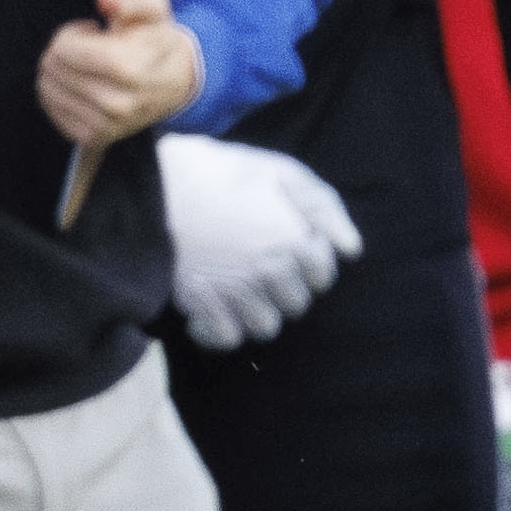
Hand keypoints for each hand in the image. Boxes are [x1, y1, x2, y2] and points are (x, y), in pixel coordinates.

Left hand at [38, 0, 203, 150]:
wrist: (176, 82)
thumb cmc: (157, 40)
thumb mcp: (153, 8)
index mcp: (129, 69)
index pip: (64, 48)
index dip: (71, 33)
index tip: (92, 31)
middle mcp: (116, 104)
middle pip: (52, 68)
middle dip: (63, 50)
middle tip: (90, 47)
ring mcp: (104, 125)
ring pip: (47, 89)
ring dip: (61, 71)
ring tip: (89, 65)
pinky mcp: (92, 138)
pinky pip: (52, 109)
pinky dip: (60, 92)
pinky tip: (84, 84)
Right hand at [155, 134, 359, 346]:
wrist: (159, 185)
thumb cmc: (223, 173)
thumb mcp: (282, 171)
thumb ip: (324, 207)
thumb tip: (351, 250)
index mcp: (296, 241)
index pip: (323, 277)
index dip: (307, 262)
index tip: (283, 246)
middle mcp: (272, 273)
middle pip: (296, 305)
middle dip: (282, 289)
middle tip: (255, 266)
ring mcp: (236, 292)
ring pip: (265, 326)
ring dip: (254, 311)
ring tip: (236, 289)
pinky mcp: (202, 304)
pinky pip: (226, 339)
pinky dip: (221, 329)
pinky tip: (212, 310)